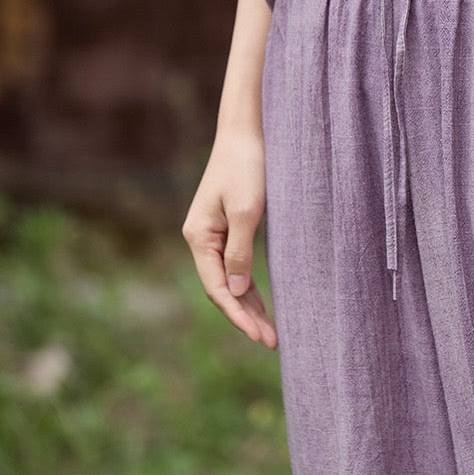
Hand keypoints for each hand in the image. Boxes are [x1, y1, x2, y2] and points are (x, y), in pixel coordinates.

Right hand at [181, 127, 277, 348]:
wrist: (249, 132)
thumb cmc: (249, 167)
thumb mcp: (248, 210)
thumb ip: (239, 252)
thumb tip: (235, 291)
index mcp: (199, 237)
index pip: (216, 288)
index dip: (237, 315)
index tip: (259, 336)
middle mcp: (201, 239)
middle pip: (222, 289)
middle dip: (245, 317)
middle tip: (272, 342)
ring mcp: (214, 234)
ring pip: (230, 280)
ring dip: (248, 306)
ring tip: (270, 332)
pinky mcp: (230, 227)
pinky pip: (237, 266)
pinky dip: (249, 286)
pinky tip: (262, 303)